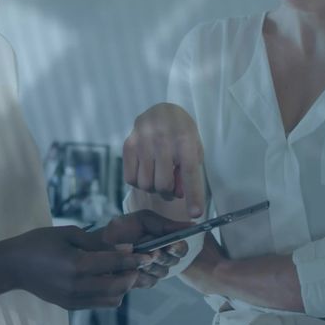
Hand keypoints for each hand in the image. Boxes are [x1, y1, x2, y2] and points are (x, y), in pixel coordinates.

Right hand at [0, 226, 151, 308]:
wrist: (13, 266)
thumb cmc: (39, 242)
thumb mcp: (68, 233)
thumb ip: (96, 242)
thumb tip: (122, 248)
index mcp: (76, 264)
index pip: (114, 264)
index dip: (135, 260)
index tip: (150, 255)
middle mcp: (77, 285)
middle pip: (118, 286)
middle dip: (133, 275)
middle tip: (140, 264)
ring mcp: (73, 299)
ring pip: (112, 299)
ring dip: (123, 287)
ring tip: (124, 272)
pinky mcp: (70, 306)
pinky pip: (100, 303)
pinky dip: (110, 294)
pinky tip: (109, 280)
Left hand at [100, 210, 192, 288]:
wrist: (99, 244)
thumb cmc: (121, 229)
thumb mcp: (143, 220)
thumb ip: (166, 225)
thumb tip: (191, 225)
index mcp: (165, 240)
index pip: (182, 247)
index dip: (178, 247)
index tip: (171, 245)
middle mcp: (163, 257)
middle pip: (174, 261)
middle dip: (162, 256)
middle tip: (151, 252)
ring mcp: (154, 270)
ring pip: (162, 272)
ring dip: (150, 264)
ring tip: (137, 257)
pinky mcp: (143, 282)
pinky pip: (150, 281)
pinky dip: (141, 273)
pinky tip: (131, 267)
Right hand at [123, 103, 206, 217]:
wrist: (162, 111)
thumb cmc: (182, 133)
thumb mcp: (193, 149)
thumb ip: (188, 173)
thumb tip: (177, 194)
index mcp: (185, 141)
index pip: (190, 173)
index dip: (193, 196)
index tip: (195, 213)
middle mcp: (162, 141)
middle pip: (162, 185)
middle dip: (168, 192)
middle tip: (170, 185)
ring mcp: (143, 142)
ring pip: (145, 184)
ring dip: (153, 187)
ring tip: (158, 175)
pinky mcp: (128, 144)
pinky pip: (130, 179)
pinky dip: (139, 182)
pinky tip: (146, 171)